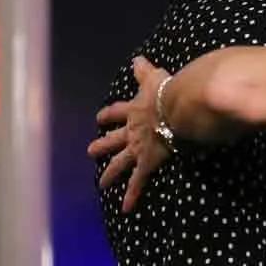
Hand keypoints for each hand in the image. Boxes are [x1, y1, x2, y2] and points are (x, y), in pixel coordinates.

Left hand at [89, 58, 171, 212]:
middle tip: (90, 151)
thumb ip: (144, 70)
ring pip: (120, 162)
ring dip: (110, 173)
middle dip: (102, 145)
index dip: (108, 115)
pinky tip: (124, 208)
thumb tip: (136, 58)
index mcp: (135, 110)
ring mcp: (138, 147)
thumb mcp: (155, 77)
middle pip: (113, 139)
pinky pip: (137, 181)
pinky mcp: (147, 161)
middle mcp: (132, 130)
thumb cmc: (168, 91)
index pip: (117, 112)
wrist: (175, 106)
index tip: (99, 117)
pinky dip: (131, 195)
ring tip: (101, 183)